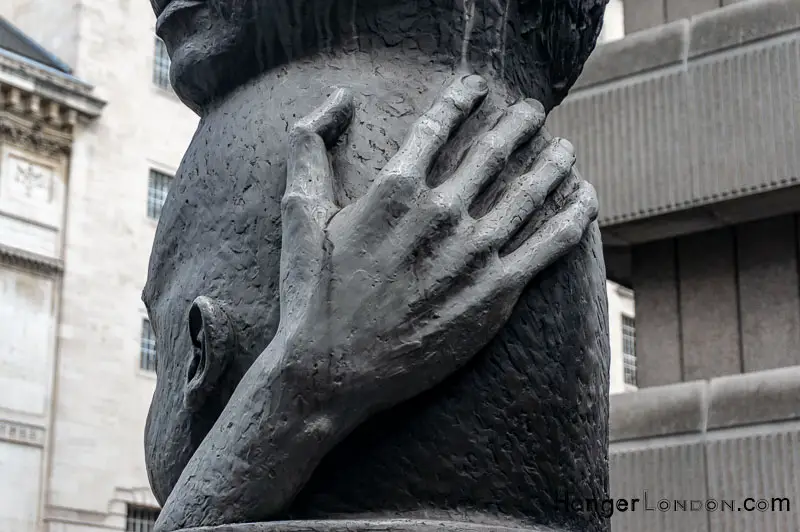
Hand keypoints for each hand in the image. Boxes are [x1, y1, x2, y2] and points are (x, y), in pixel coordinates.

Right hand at [279, 74, 597, 416]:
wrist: (332, 370)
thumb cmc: (311, 293)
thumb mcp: (298, 210)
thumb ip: (307, 144)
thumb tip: (339, 96)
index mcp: (395, 190)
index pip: (439, 125)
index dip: (463, 97)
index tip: (480, 86)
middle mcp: (440, 214)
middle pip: (493, 151)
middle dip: (518, 122)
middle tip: (534, 110)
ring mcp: (473, 254)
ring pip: (530, 191)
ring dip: (554, 161)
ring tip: (567, 147)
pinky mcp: (496, 294)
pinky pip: (550, 245)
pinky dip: (575, 215)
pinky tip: (587, 196)